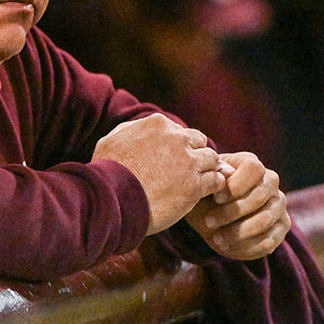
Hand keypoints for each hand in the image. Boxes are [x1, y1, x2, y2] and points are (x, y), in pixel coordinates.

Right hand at [93, 114, 225, 235]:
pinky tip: (207, 192)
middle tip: (189, 170)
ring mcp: (188, 161)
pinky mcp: (195, 185)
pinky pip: (216, 180)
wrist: (112, 199)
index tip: (175, 159)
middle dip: (196, 154)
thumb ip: (129, 130)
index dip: (178, 146)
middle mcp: (176, 139)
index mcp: (158, 124)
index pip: (179, 131)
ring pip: (212, 159)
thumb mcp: (110, 140)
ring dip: (207, 169)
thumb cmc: (107, 172)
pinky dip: (214, 185)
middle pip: (199, 141)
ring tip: (200, 182)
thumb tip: (139, 128)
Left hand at [185, 151, 289, 259]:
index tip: (216, 198)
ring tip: (217, 238)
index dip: (236, 184)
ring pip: (264, 220)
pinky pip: (269, 241)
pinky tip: (227, 247)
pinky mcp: (281, 227)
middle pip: (259, 196)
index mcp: (252, 165)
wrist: (208, 215)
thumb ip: (215, 176)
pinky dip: (245, 247)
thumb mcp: (205, 184)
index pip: (253, 168)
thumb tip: (226, 174)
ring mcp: (279, 205)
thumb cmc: (206, 195)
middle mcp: (270, 182)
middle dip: (231, 212)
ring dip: (237, 232)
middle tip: (209, 221)